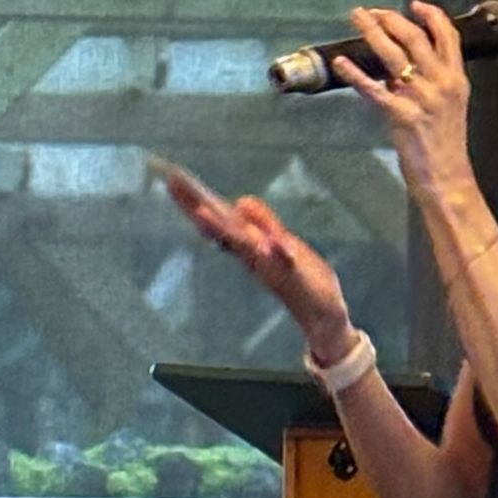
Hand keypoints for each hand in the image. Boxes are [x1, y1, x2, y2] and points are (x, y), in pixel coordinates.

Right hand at [159, 172, 352, 360]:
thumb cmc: (304, 282)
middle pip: (223, 227)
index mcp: (253, 246)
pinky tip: (267, 244)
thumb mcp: (284, 242)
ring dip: (224, 231)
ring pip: (245, 247)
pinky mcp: (298, 283)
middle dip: (197, 206)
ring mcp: (274, 270)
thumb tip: (241, 199)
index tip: (172, 176)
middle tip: (172, 183)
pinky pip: (286, 266)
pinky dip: (277, 254)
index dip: (196, 198)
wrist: (325, 321)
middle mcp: (256, 257)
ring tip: (201, 213)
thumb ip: (264, 223)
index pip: (221, 217)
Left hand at [330, 0, 474, 202]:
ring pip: (394, 55)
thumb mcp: (447, 107)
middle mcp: (441, 84)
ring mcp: (422, 99)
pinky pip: (374, 89)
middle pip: (415, 38)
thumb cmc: (446, 146)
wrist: (448, 178)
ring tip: (358, 19)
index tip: (415, 5)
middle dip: (390, 18)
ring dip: (372, 32)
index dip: (431, 15)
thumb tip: (398, 69)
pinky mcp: (402, 116)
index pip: (448, 36)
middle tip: (372, 11)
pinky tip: (342, 63)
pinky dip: (355, 74)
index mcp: (456, 80)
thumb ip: (428, 83)